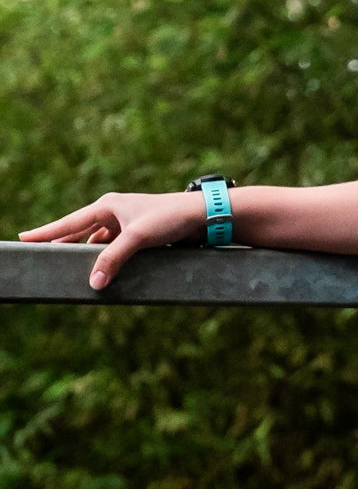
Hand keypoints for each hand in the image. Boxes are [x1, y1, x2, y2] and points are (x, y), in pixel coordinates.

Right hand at [19, 192, 205, 289]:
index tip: (23, 238)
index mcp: (107, 206)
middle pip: (80, 232)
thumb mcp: (138, 237)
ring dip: (88, 256)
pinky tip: (102, 270)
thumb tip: (93, 283)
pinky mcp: (140, 234)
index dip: (46, 232)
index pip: (68, 222)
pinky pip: (115, 248)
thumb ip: (113, 259)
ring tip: (68, 269)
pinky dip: (107, 259)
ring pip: (98, 243)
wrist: (203, 215)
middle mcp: (114, 212)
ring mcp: (127, 223)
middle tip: (42, 257)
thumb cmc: (170, 218)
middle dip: (63, 245)